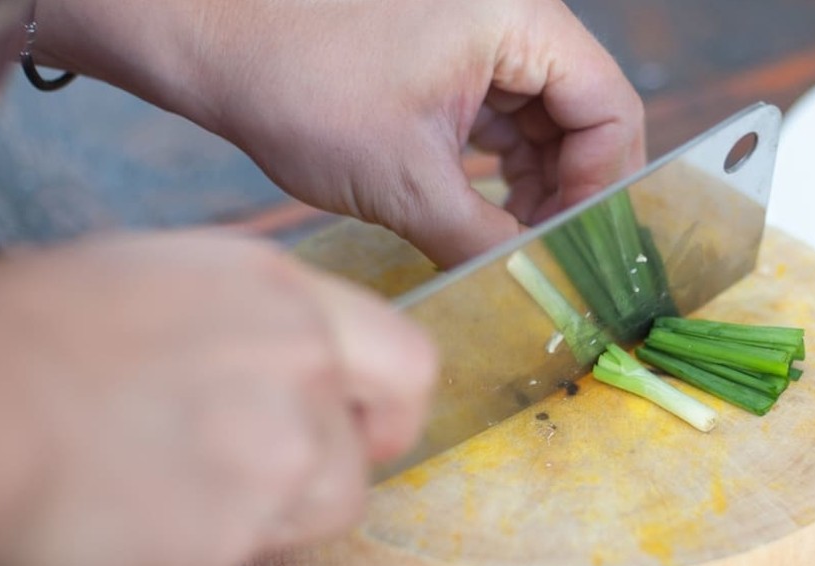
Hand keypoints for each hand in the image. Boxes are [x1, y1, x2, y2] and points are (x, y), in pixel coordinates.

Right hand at [0, 230, 434, 565]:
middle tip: (230, 474)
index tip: (359, 431)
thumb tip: (255, 363)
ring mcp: (269, 472)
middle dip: (311, 479)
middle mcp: (299, 381)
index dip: (386, 410)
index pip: (405, 363)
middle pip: (360, 462)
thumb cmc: (19, 331)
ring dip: (251, 519)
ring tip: (153, 487)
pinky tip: (106, 518)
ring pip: (308, 522)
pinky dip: (172, 558)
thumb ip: (238, 327)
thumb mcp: (156, 279)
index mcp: (283, 301)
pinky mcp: (222, 554)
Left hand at [36, 0, 646, 267]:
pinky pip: (496, 109)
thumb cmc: (297, 80)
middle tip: (547, 260)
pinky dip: (495, 163)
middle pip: (582, 111)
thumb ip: (487, 240)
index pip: (610, 107)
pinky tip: (478, 211)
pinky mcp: (438, 49)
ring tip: (509, 244)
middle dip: (568, 191)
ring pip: (540, 116)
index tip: (577, 250)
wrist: (204, 34)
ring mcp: (473, 29)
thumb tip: (537, 289)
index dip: (604, 188)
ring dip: (533, 183)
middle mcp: (509, 15)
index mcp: (520, 20)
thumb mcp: (405, 182)